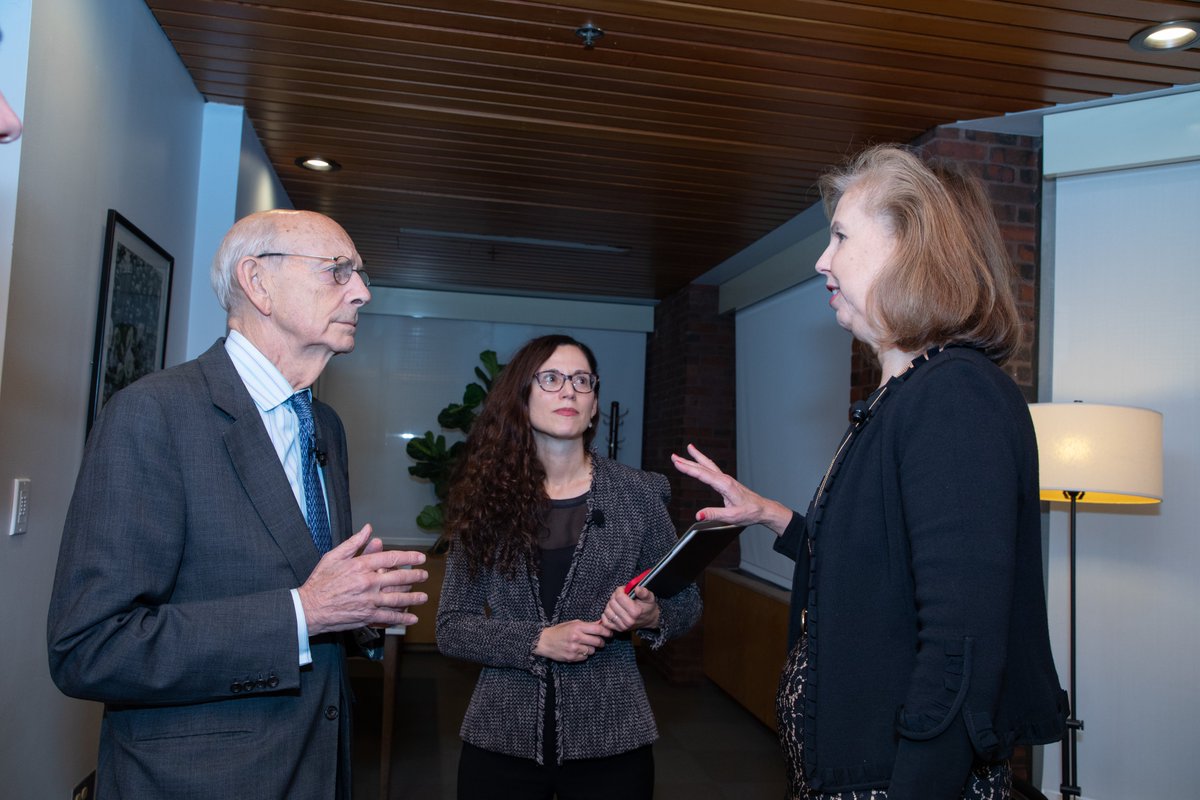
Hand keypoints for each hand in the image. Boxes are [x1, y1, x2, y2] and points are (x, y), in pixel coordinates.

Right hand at [298, 524, 428, 635]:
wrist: (308, 608)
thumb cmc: (320, 581)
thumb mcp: (333, 557)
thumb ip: (354, 543)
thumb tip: (368, 529)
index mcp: (361, 566)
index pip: (391, 558)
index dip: (409, 557)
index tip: (420, 558)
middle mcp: (368, 582)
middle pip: (399, 578)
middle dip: (415, 576)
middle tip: (424, 575)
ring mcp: (368, 601)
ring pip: (397, 599)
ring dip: (413, 598)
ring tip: (423, 597)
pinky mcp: (366, 617)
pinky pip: (388, 617)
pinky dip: (402, 619)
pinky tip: (411, 619)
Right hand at [533, 619, 609, 662]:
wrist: (544, 641)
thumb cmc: (559, 631)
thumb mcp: (572, 623)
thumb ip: (587, 624)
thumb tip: (601, 623)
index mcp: (577, 627)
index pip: (598, 630)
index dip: (607, 632)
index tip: (610, 633)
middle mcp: (576, 638)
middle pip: (597, 641)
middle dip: (601, 642)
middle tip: (599, 641)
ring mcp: (574, 649)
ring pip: (592, 651)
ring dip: (592, 648)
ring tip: (585, 645)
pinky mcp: (572, 657)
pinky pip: (585, 657)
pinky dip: (584, 654)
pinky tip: (579, 650)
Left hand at [600, 585, 659, 632]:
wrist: (649, 619)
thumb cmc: (648, 607)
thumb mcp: (649, 597)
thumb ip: (644, 592)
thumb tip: (637, 588)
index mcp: (635, 611)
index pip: (619, 597)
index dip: (620, 590)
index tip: (623, 590)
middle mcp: (628, 620)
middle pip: (612, 603)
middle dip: (615, 596)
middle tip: (620, 596)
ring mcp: (622, 626)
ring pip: (607, 611)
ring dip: (610, 605)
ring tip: (617, 603)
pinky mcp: (617, 629)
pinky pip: (605, 621)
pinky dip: (606, 615)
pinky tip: (612, 610)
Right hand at [671, 443, 792, 534]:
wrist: (763, 509)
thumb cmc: (750, 512)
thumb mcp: (731, 517)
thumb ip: (713, 514)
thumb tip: (698, 515)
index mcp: (725, 485)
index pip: (703, 475)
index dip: (688, 469)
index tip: (676, 463)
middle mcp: (725, 479)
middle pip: (703, 467)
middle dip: (688, 461)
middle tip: (673, 456)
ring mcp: (726, 479)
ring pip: (708, 466)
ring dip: (696, 458)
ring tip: (688, 449)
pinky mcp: (726, 482)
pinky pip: (712, 469)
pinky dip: (703, 463)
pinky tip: (700, 463)